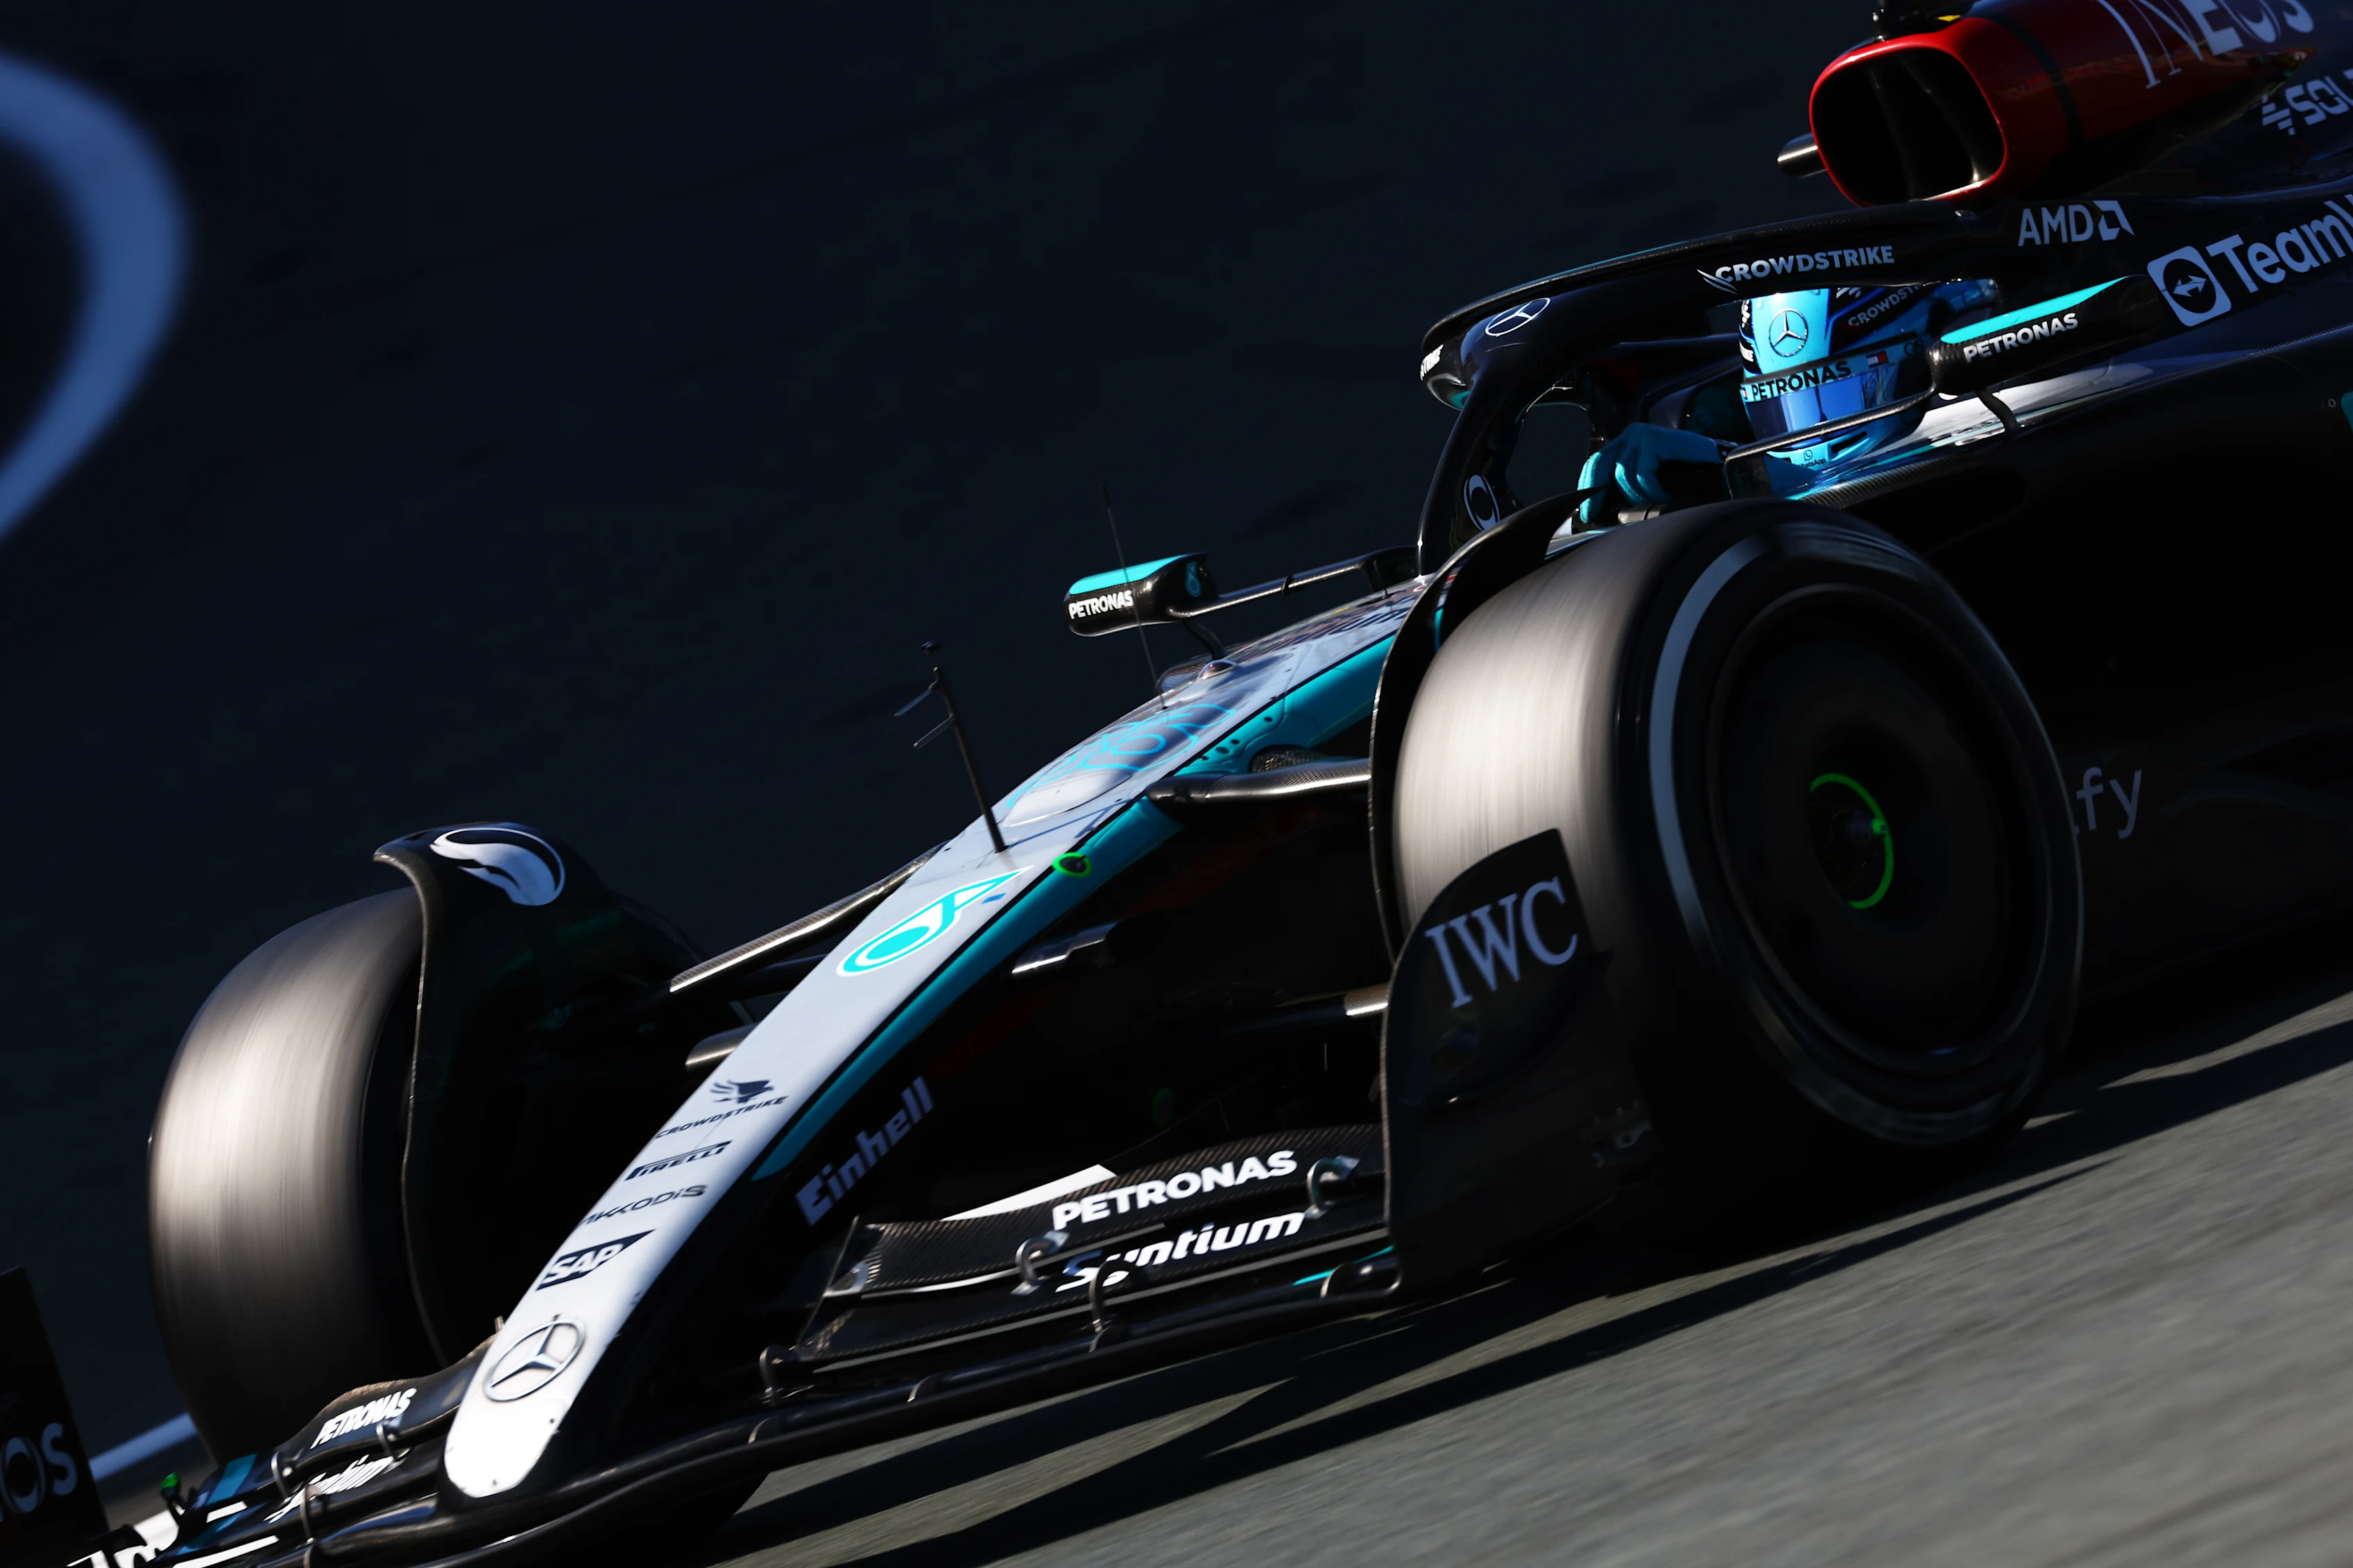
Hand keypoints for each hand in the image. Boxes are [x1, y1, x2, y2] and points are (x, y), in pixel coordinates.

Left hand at [1577, 424, 1723, 523]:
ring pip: (1623, 475)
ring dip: (1639, 497)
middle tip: (1596, 516)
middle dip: (1595, 493)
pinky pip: (1643, 475)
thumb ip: (1626, 489)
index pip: (1595, 464)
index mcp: (1627, 444)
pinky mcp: (1655, 440)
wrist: (1719, 469)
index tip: (1585, 512)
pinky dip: (1653, 492)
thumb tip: (1602, 510)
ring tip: (1657, 503)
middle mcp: (1632, 435)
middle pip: (1599, 464)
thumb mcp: (1649, 483)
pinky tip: (1666, 496)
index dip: (1586, 488)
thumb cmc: (1687, 478)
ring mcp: (1643, 435)